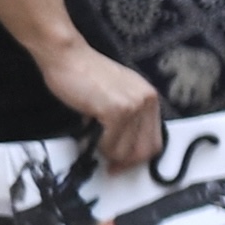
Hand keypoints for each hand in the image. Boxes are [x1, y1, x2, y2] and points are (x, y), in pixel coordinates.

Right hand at [35, 31, 160, 174]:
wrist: (68, 57)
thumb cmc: (84, 76)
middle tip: (110, 167)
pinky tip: (89, 138)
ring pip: (128, 150)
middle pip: (147, 149)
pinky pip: (112, 143)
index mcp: (150, 98)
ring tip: (94, 146)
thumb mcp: (116, 95)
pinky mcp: (117, 110)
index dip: (139, 158)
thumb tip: (121, 146)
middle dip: (127, 163)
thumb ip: (125, 117)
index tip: (122, 164)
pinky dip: (100, 147)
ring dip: (109, 155)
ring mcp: (134, 106)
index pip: (156, 140)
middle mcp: (148, 101)